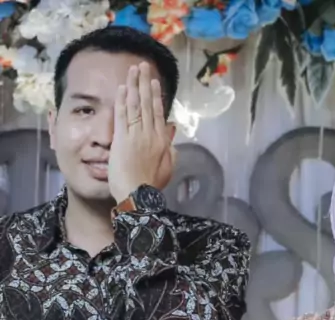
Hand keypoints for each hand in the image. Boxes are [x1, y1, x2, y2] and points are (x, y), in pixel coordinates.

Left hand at [109, 63, 174, 203]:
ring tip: (133, 70)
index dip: (155, 95)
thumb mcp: (167, 167)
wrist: (137, 196)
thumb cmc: (151, 185)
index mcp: (161, 141)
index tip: (153, 82)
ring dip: (133, 85)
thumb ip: (170, 146)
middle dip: (144, 83)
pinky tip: (121, 88)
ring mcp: (135, 135)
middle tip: (143, 66)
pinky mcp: (121, 139)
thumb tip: (172, 127)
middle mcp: (149, 134)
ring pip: (135, 105)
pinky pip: (122, 115)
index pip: (157, 113)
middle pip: (146, 103)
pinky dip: (121, 100)